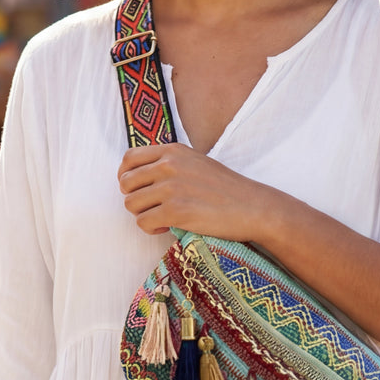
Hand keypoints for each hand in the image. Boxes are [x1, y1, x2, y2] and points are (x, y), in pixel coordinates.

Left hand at [118, 143, 275, 240]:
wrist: (253, 207)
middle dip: (135, 199)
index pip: (129, 158)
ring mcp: (172, 188)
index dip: (126, 177)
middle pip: (126, 184)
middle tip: (152, 208)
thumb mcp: (196, 163)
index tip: (136, 190)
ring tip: (163, 219)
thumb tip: (139, 175)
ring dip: (143, 216)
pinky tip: (167, 228)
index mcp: (173, 150)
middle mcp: (169, 165)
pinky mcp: (176, 211)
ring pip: (131, 205)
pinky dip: (152, 229)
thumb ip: (170, 163)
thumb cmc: (226, 189)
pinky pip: (143, 222)